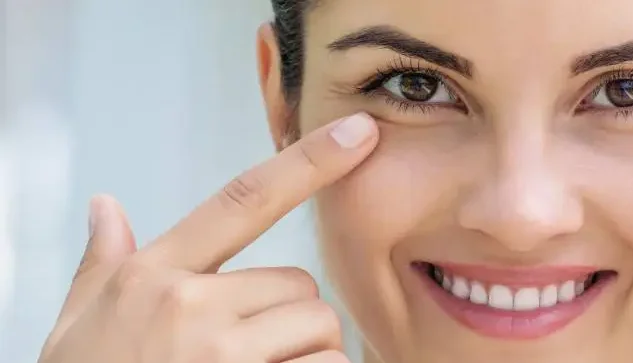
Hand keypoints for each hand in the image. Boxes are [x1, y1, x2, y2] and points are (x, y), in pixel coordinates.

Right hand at [38, 113, 377, 362]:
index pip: (244, 199)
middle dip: (291, 316)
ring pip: (320, 329)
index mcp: (153, 275)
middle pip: (300, 284)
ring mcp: (222, 353)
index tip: (358, 132)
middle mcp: (191, 305)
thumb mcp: (78, 325)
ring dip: (308, 354)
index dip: (309, 161)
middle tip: (250, 350)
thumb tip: (105, 207)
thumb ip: (102, 266)